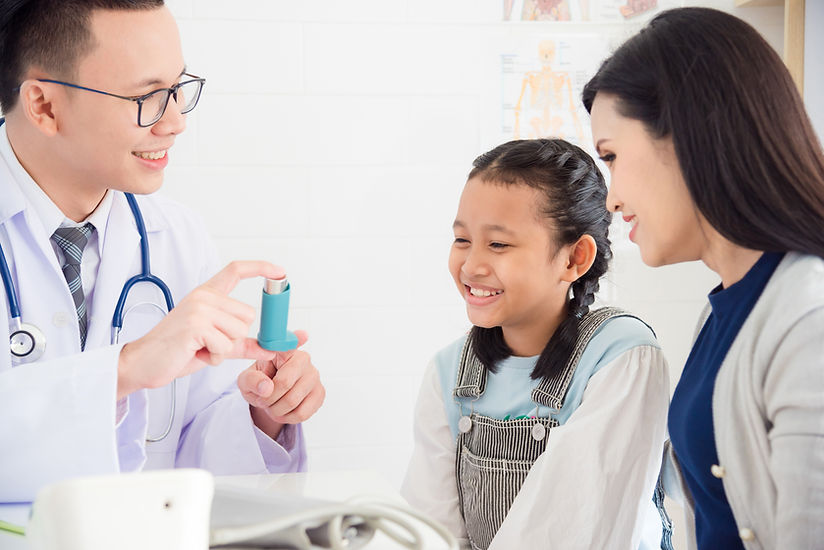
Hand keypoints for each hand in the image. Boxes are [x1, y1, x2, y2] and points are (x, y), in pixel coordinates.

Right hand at [116, 261, 283, 399]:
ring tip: (200, 348)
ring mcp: (200, 309)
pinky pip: (225, 346)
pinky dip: (214, 357)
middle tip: (208, 343)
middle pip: (248, 316)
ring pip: (239, 332)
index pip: (236, 270)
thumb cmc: (179, 351)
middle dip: (234, 337)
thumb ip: (246, 344)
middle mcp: (204, 296)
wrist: (145, 363)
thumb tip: (274, 348)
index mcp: (207, 294)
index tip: (280, 272)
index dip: (260, 268)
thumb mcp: (218, 344)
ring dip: (223, 349)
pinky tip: (195, 352)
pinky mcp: (196, 325)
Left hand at [237, 330, 324, 439]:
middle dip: (268, 398)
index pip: (291, 345)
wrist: (270, 397)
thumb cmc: (259, 382)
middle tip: (263, 400)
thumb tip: (266, 387)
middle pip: (285, 383)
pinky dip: (288, 418)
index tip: (304, 335)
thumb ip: (251, 380)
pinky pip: (302, 413)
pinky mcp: (320, 393)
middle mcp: (304, 359)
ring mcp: (315, 376)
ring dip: (276, 411)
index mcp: (284, 350)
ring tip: (272, 406)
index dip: (298, 338)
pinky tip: (284, 411)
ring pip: (292, 402)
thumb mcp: (246, 380)